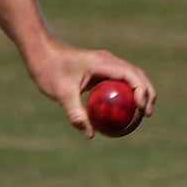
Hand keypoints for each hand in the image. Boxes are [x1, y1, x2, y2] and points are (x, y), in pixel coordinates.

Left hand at [23, 39, 156, 137]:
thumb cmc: (49, 69)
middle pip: (137, 75)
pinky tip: (122, 113)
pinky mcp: (100, 70)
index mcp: (103, 62)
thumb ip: (75, 113)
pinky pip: (118, 83)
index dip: (141, 91)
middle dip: (147, 93)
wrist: (40, 52)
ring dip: (139, 93)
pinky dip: (125, 95)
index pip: (131, 75)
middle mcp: (108, 61)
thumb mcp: (61, 93)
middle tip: (147, 115)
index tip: (141, 109)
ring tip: (141, 115)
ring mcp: (105, 65)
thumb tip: (90, 135)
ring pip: (130, 78)